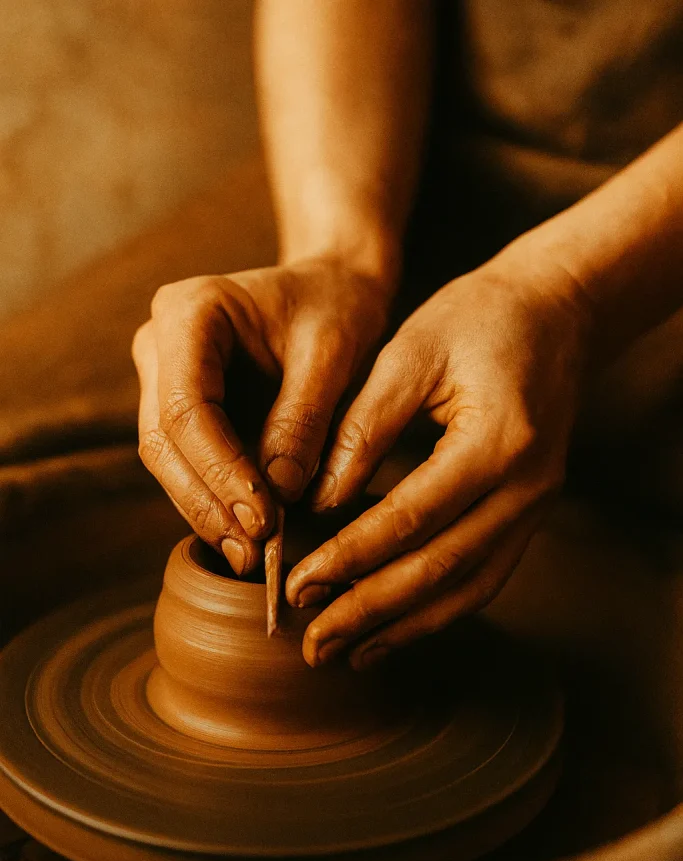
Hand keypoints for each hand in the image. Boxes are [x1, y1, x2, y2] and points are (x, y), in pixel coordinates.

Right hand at [132, 256, 389, 573]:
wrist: (334, 290)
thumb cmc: (337, 308)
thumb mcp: (334, 353)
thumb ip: (304, 418)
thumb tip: (280, 494)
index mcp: (190, 312)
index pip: (186, 407)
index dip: (220, 471)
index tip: (264, 517)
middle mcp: (160, 344)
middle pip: (164, 440)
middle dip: (208, 502)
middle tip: (254, 553)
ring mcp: (164, 378)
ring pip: (169, 461)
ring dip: (208, 513)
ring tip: (252, 559)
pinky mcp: (182, 409)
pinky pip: (189, 465)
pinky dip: (216, 503)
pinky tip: (248, 539)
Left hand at [286, 255, 589, 666]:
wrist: (556, 312)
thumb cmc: (479, 319)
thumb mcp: (410, 352)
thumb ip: (362, 428)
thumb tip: (317, 502)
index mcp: (498, 442)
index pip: (412, 518)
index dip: (351, 557)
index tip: (299, 585)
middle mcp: (528, 488)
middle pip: (440, 570)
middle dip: (370, 611)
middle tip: (313, 644)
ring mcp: (536, 508)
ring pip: (467, 589)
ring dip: (404, 627)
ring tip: (346, 654)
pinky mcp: (528, 515)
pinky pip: (483, 577)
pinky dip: (436, 610)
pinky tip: (393, 629)